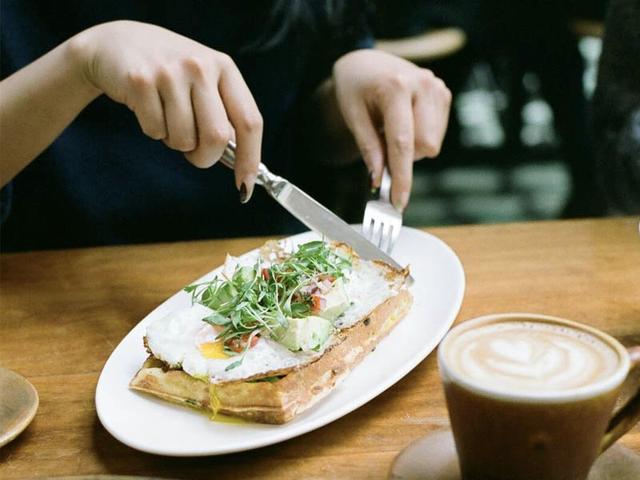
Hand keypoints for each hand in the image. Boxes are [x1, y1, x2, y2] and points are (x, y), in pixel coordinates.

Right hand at [71, 20, 261, 200]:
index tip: (245, 186)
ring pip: (184, 139)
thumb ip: (223, 115)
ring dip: (176, 143)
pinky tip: (148, 108)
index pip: (249, 121)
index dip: (249, 158)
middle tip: (194, 154)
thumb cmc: (170, 73)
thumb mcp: (204, 83)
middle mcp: (200, 66)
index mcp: (224, 68)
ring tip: (168, 119)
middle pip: (217, 137)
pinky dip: (154, 131)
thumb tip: (238, 159)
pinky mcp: (139, 80)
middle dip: (205, 157)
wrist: (117, 44)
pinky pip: (155, 131)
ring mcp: (169, 72)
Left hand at [332, 49, 451, 209]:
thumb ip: (369, 148)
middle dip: (404, 156)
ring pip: (433, 143)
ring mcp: (437, 87)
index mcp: (396, 87)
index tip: (398, 201)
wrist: (366, 62)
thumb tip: (379, 179)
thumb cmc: (355, 87)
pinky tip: (405, 122)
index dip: (401, 177)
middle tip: (383, 144)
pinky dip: (419, 137)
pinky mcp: (444, 93)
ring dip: (412, 147)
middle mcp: (423, 85)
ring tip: (392, 127)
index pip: (402, 142)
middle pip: (425, 146)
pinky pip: (437, 134)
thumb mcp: (353, 116)